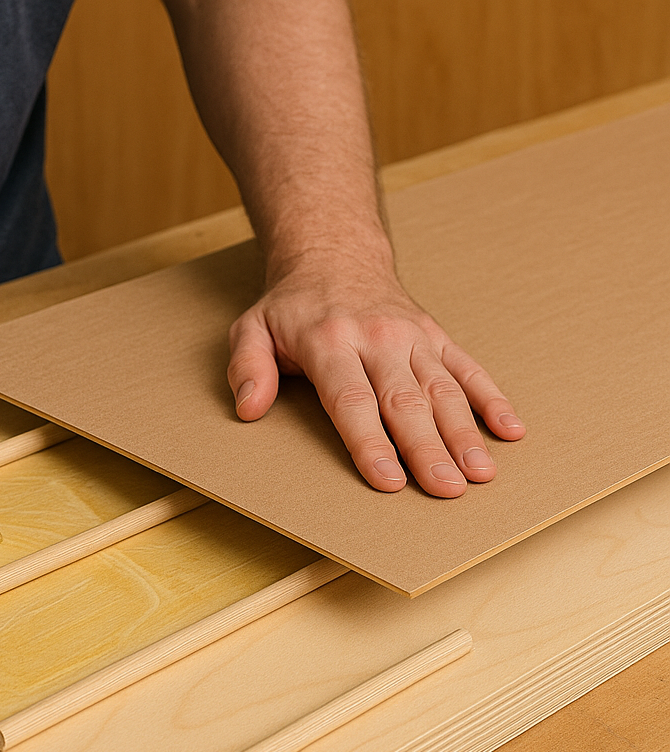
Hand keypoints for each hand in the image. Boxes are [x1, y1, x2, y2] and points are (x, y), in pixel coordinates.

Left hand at [227, 261, 525, 497]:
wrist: (334, 255)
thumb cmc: (291, 308)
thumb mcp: (251, 329)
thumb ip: (247, 367)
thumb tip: (249, 408)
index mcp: (330, 342)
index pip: (353, 401)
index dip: (371, 444)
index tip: (388, 481)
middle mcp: (377, 339)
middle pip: (405, 401)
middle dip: (427, 449)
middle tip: (447, 491)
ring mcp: (412, 337)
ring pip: (443, 389)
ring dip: (464, 434)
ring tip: (480, 474)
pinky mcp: (436, 335)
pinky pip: (468, 367)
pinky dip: (491, 398)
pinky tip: (510, 430)